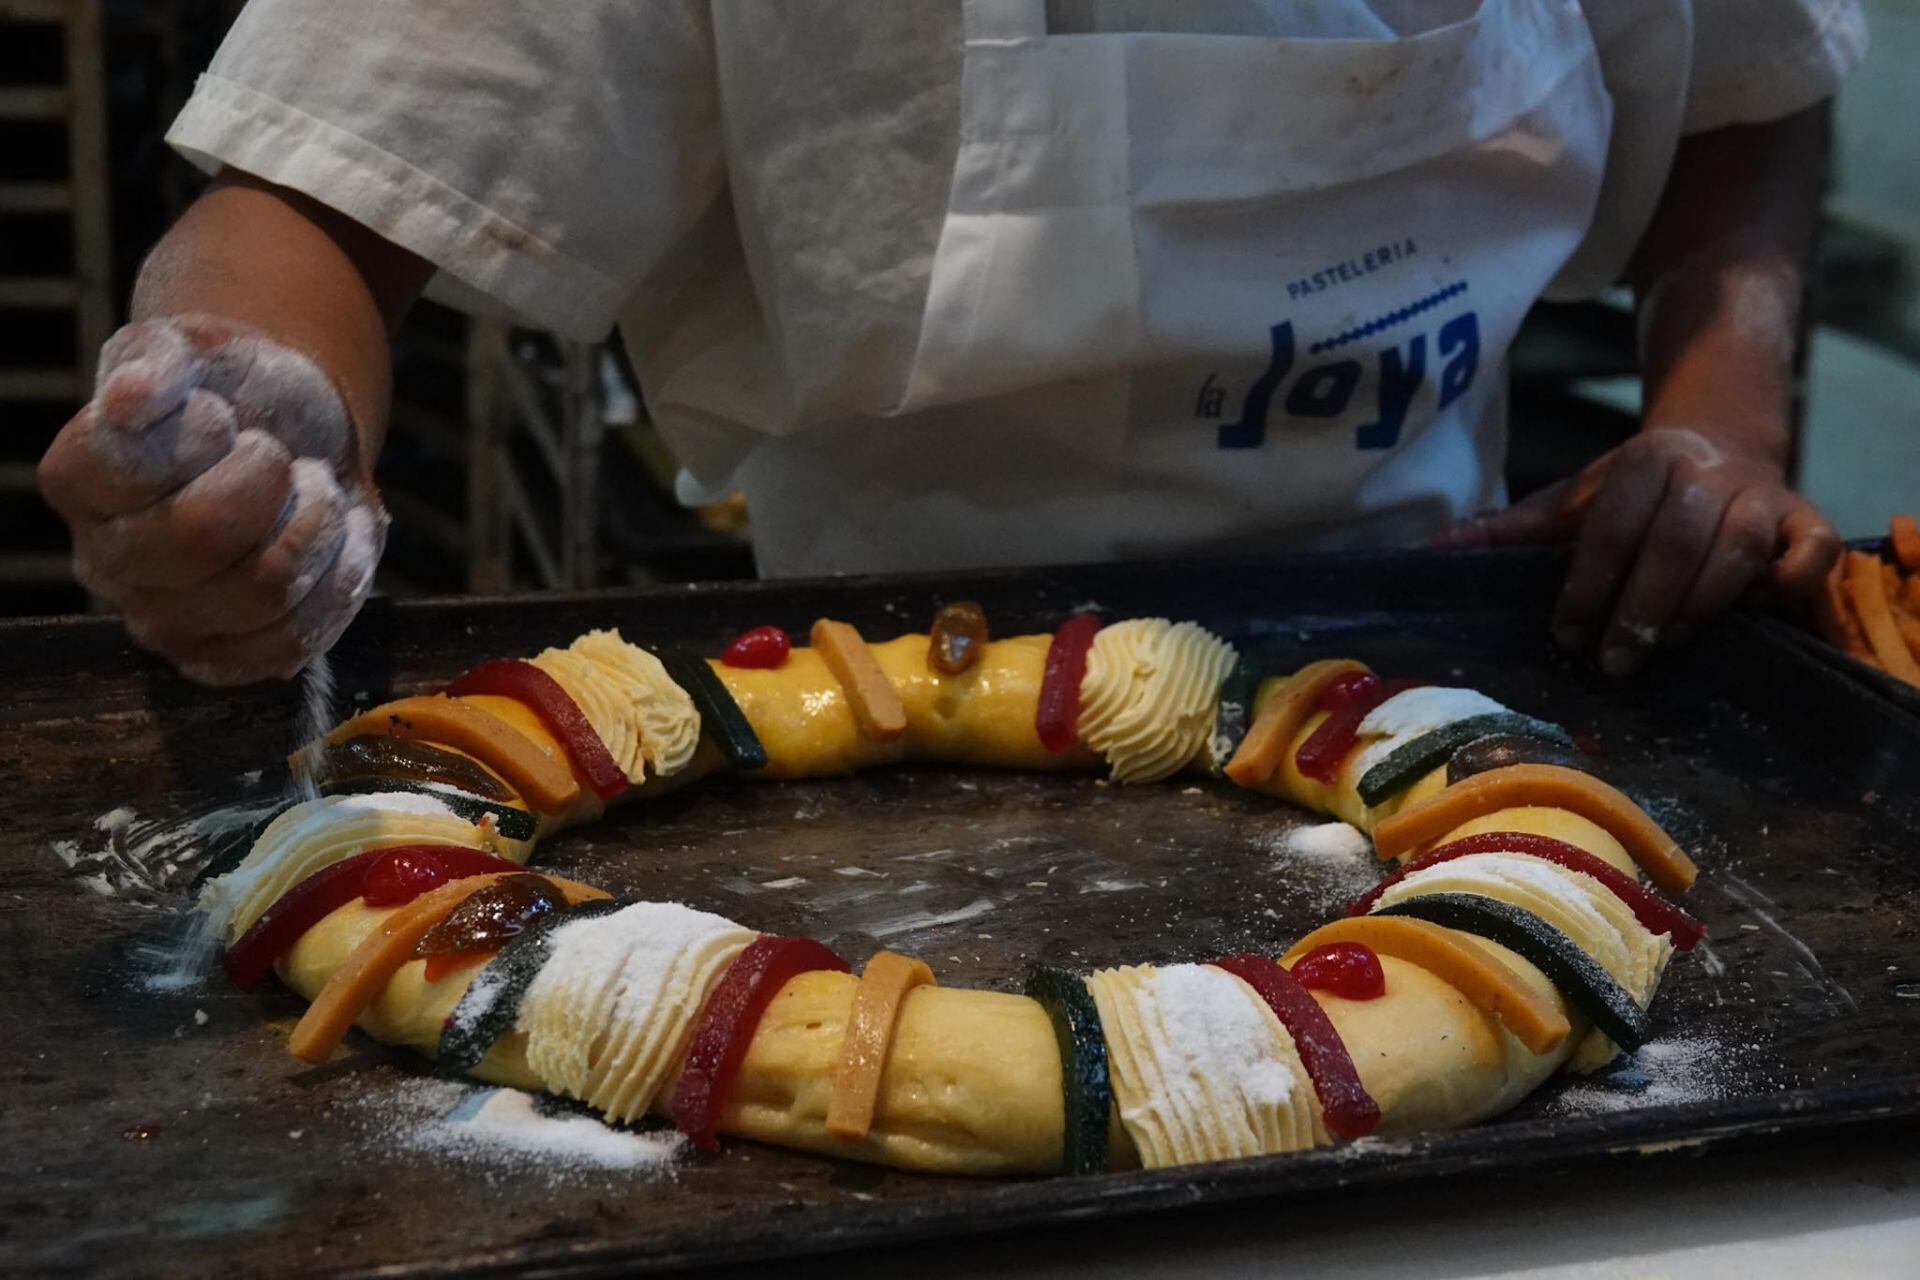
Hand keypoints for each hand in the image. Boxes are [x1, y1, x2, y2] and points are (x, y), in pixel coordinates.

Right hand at [37, 315, 387, 685]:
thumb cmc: (236, 388)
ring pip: (262, 592)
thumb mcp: (200, 346)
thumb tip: (133, 394)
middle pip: (201, 536)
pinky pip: (291, 643)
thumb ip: (161, 360)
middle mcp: (104, 561)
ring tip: (314, 490)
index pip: (137, 469)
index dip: (206, 432)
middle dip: (269, 479)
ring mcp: (161, 621)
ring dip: (315, 527)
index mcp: (78, 482)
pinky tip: (335, 540)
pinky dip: (335, 582)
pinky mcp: (223, 658)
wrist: (294, 434)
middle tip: (281, 454)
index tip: (223, 415)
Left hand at [1434, 427, 1839, 675]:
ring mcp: (1762, 496)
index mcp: (1642, 462)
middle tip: (1613, 660)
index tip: (1566, 634)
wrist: (1717, 446)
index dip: (1587, 584)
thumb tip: (1428, 551)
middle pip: (1675, 541)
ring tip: (1664, 646)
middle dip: (1640, 606)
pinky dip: (1789, 582)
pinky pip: (1811, 551)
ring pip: (1739, 551)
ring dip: (1700, 605)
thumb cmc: (1631, 494)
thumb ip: (1508, 530)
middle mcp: (1705, 472)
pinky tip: (1758, 614)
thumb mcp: (1569, 503)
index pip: (1611, 527)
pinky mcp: (1808, 520)